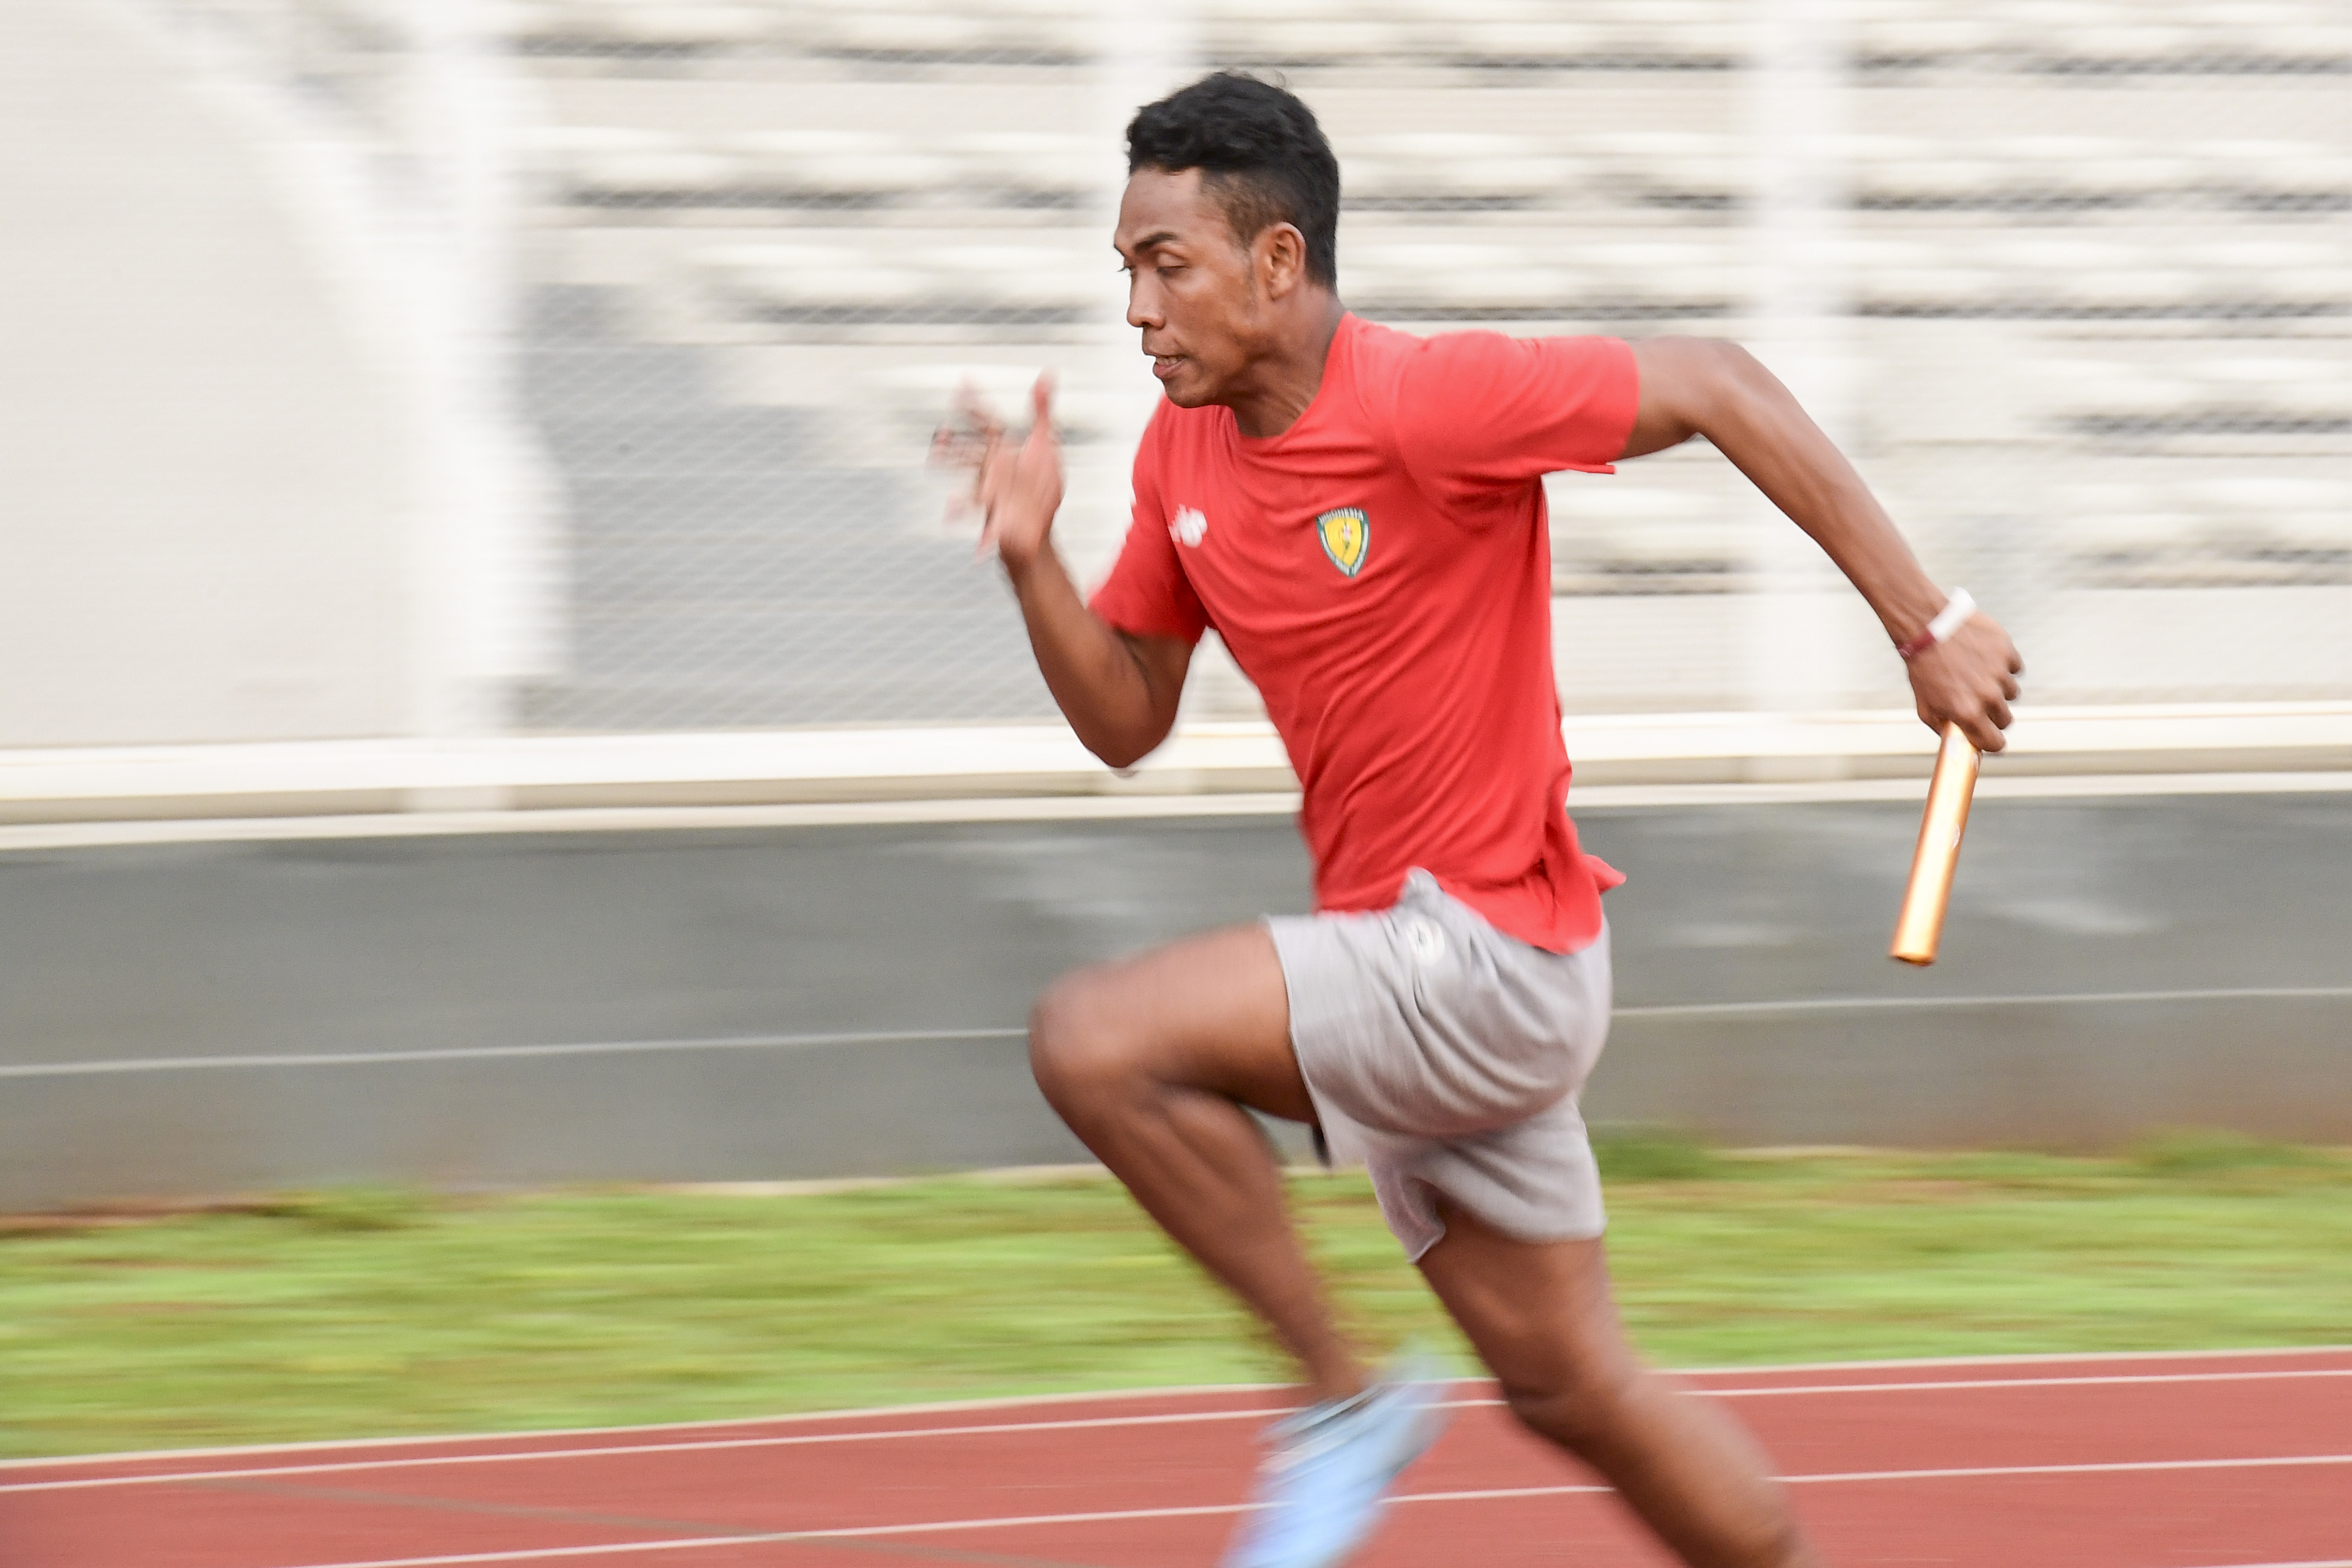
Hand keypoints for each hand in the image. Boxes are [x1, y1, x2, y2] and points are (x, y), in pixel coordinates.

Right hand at [930, 374, 1062, 574]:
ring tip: (937, 465)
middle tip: (941, 433)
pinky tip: (950, 511)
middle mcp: (995, 468)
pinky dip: (963, 513)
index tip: (964, 380)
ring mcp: (993, 492)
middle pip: (973, 450)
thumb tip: (1046, 373)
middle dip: (957, 443)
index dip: (977, 401)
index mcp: (1005, 449)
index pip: (988, 420)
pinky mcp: (996, 516)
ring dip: (956, 473)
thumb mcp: (1046, 443)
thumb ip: (1042, 409)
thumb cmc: (1039, 487)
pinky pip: (979, 514)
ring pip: (972, 479)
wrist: (1036, 528)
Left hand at [1907, 612, 2022, 752]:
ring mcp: (2000, 673)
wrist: (1926, 627)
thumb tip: (1959, 742)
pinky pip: (2015, 668)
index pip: (1995, 744)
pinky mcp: (2007, 652)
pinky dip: (2003, 665)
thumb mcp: (1924, 706)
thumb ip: (1944, 728)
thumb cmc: (1923, 667)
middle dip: (1994, 715)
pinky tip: (1984, 658)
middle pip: (2006, 720)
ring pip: (2011, 692)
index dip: (1991, 742)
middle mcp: (1987, 695)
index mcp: (1967, 713)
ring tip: (1977, 673)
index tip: (1987, 736)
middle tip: (1979, 701)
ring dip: (1999, 687)